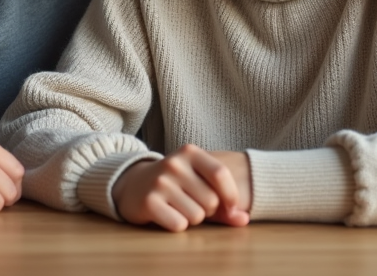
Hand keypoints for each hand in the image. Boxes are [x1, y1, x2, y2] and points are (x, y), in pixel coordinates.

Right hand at [112, 144, 247, 231]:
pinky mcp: (149, 202)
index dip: (231, 196)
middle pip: (211, 201)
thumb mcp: (197, 181)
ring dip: (192, 219)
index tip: (231, 207)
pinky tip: (168, 214)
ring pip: (196, 216)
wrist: (133, 184)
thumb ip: (223, 200)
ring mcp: (160, 182)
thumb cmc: (175, 184)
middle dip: (208, 210)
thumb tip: (244, 219)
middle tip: (193, 203)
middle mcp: (174, 164)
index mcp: (189, 152)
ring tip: (179, 207)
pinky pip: (179, 224)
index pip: (220, 174)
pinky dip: (177, 225)